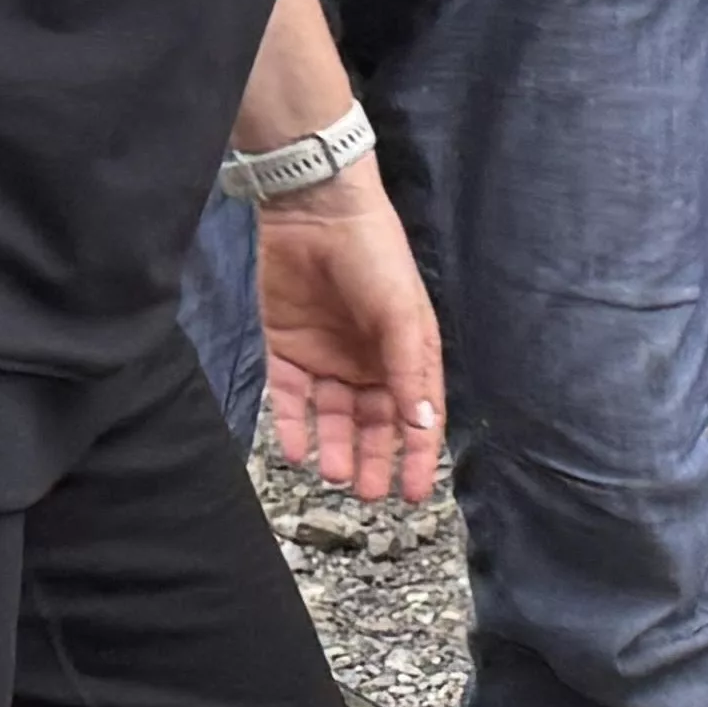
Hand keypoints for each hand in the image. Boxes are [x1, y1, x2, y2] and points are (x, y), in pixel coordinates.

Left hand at [254, 166, 446, 503]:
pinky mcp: (286, 350)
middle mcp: (367, 363)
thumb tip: (421, 426)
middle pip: (372, 424)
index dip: (418, 454)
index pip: (415, 415)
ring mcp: (326, 359)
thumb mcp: (402, 314)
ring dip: (334, 447)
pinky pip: (289, 398)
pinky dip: (293, 425)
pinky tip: (296, 450)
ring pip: (332, 418)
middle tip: (368, 494)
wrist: (316, 212)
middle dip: (373, 460)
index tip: (416, 494)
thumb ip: (408, 370)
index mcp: (405, 355)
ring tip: (335, 475)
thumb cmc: (375, 258)